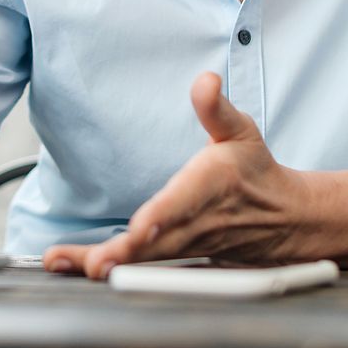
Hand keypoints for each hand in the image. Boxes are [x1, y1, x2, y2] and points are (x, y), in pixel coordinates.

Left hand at [42, 71, 314, 279]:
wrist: (283, 218)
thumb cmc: (252, 169)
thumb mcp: (240, 131)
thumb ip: (216, 108)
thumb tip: (206, 80)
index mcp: (211, 186)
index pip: (185, 203)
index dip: (163, 216)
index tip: (141, 228)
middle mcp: (197, 222)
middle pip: (159, 243)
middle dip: (125, 254)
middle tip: (94, 263)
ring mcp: (186, 246)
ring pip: (146, 261)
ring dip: (107, 263)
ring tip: (64, 262)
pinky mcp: (176, 258)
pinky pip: (141, 267)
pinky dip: (110, 268)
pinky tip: (75, 266)